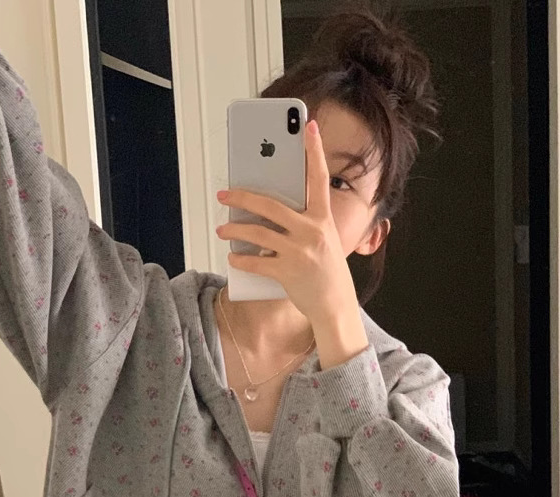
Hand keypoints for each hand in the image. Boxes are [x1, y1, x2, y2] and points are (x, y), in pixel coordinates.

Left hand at [215, 120, 367, 366]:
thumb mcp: (324, 242)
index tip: (308, 126)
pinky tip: (232, 258)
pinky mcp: (287, 273)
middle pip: (270, 205)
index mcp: (323, 219)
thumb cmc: (328, 273)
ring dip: (234, 230)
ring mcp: (299, 252)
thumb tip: (270, 214)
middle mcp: (311, 231)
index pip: (319, 178)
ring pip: (257, 233)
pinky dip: (240, 261)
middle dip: (242, 197)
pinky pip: (255, 262)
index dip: (314, 151)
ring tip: (223, 230)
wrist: (336, 307)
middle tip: (224, 194)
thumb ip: (305, 224)